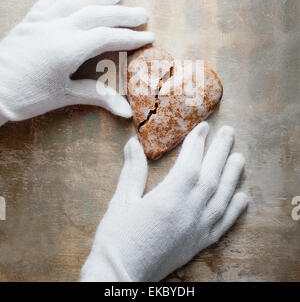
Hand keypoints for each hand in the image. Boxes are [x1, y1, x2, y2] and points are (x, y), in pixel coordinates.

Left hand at [0, 0, 153, 125]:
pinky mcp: (30, 20)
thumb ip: (97, 96)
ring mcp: (42, 21)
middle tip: (143, 14)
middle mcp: (57, 29)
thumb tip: (127, 111)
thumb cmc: (26, 97)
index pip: (107, 37)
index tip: (148, 37)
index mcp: (68, 49)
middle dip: (123, 14)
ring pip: (76, 1)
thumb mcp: (64, 96)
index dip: (130, 37)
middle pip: (97, 14)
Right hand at [81, 122, 248, 281]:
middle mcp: (189, 211)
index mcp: (169, 197)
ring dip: (233, 175)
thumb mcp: (121, 200)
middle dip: (221, 150)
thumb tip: (133, 144)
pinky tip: (242, 197)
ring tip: (239, 157)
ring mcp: (197, 229)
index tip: (203, 128)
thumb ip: (132, 171)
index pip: (190, 162)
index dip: (197, 142)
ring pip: (222, 197)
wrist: (120, 276)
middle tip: (229, 132)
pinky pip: (223, 225)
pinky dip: (235, 210)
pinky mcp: (199, 244)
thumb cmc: (117, 238)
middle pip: (211, 175)